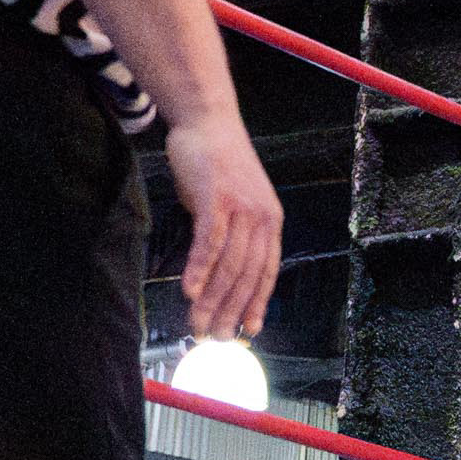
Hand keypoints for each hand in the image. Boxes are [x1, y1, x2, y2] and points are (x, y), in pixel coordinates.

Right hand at [165, 110, 281, 343]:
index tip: (247, 332)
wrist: (208, 121)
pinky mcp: (217, 198)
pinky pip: (210, 241)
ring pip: (228, 264)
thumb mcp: (231, 205)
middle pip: (246, 275)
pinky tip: (190, 293)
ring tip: (197, 324)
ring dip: (211, 300)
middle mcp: (262, 218)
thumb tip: (216, 274)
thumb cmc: (215, 166)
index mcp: (271, 222)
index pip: (267, 273)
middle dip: (229, 312)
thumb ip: (230, 237)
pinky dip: (200, 269)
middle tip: (212, 338)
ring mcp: (241, 208)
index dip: (258, 304)